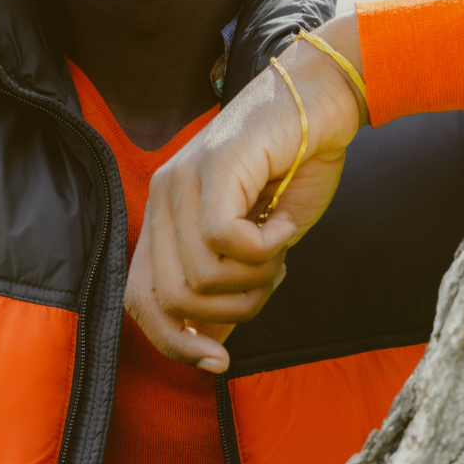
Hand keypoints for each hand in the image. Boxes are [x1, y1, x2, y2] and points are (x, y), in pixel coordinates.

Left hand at [125, 19, 365, 373]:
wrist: (323, 103)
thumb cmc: (295, 169)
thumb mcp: (256, 242)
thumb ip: (226, 285)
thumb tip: (208, 345)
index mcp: (165, 216)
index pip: (139, 300)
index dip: (174, 344)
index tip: (220, 361)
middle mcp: (163, 196)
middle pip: (169, 298)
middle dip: (230, 311)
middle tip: (270, 280)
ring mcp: (183, 180)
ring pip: (200, 275)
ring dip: (255, 278)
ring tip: (280, 247)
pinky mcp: (213, 168)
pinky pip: (227, 241)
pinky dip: (267, 249)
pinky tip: (284, 225)